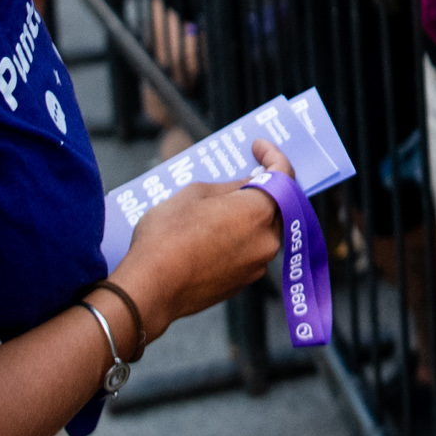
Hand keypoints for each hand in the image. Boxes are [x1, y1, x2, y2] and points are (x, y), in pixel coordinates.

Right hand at [112, 149, 291, 341]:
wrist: (150, 288)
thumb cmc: (167, 236)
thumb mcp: (195, 194)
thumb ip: (230, 186)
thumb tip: (247, 186)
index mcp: (259, 211)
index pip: (284, 175)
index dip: (274, 156)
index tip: (259, 147)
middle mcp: (267, 240)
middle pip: (277, 205)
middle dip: (262, 188)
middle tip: (242, 174)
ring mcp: (256, 265)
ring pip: (262, 231)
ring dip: (248, 216)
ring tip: (220, 206)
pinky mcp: (242, 283)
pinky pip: (249, 252)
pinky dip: (239, 238)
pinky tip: (213, 233)